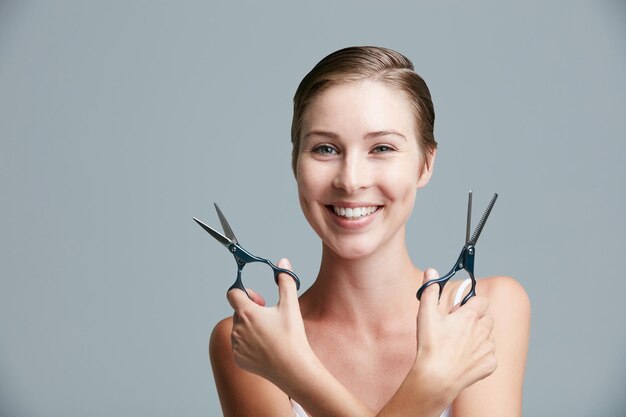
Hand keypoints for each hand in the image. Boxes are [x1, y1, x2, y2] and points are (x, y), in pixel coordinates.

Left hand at [227, 258, 311, 384]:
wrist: (294, 369)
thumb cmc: (292, 337)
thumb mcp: (290, 305)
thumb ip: (285, 281)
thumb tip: (283, 263)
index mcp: (246, 313)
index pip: (233, 293)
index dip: (244, 293)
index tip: (258, 299)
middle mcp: (237, 329)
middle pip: (238, 312)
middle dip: (251, 311)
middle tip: (269, 316)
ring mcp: (236, 345)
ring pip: (239, 329)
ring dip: (250, 327)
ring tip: (270, 334)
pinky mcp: (238, 359)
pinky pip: (240, 346)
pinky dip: (249, 344)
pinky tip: (266, 348)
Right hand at [415, 269, 496, 397]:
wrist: (436, 378)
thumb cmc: (430, 346)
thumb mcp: (425, 314)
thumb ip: (430, 290)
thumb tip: (431, 271)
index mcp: (470, 316)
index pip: (481, 300)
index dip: (471, 304)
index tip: (460, 312)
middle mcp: (483, 330)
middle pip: (487, 318)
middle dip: (476, 320)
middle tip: (458, 329)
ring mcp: (488, 348)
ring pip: (489, 336)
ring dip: (479, 337)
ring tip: (460, 346)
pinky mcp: (491, 364)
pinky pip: (490, 355)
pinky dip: (481, 356)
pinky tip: (465, 359)